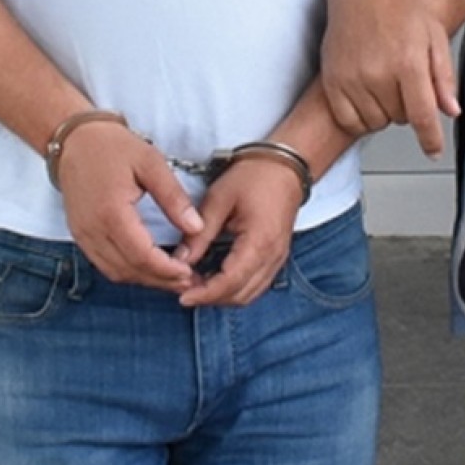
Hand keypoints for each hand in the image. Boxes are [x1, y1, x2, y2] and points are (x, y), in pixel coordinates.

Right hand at [55, 120, 203, 291]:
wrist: (75, 141)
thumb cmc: (114, 147)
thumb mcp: (151, 163)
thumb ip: (173, 198)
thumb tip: (196, 227)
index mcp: (111, 213)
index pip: (142, 255)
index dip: (167, 270)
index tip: (191, 272)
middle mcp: (93, 230)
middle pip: (129, 270)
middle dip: (161, 280)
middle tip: (190, 281)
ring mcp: (83, 235)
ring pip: (116, 272)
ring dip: (145, 279)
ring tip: (174, 278)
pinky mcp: (81, 236)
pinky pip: (105, 264)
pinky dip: (128, 271)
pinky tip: (150, 267)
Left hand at [174, 156, 305, 306]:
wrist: (285, 167)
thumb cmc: (253, 177)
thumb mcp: (219, 200)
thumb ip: (199, 234)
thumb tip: (180, 260)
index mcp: (259, 241)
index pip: (231, 282)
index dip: (205, 294)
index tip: (182, 296)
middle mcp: (273, 256)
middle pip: (240, 295)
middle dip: (211, 298)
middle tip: (184, 289)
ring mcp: (278, 258)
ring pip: (249, 294)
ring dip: (223, 296)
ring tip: (197, 285)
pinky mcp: (277, 257)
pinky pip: (257, 284)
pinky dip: (235, 288)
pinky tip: (216, 278)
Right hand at [321, 0, 458, 157]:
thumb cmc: (399, 9)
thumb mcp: (434, 37)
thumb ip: (444, 77)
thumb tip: (451, 110)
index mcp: (408, 62)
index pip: (422, 115)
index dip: (430, 139)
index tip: (433, 151)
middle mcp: (378, 73)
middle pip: (400, 119)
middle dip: (408, 107)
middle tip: (403, 79)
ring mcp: (352, 79)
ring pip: (376, 122)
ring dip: (384, 111)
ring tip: (383, 82)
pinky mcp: (332, 82)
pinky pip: (349, 121)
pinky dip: (360, 116)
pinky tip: (366, 94)